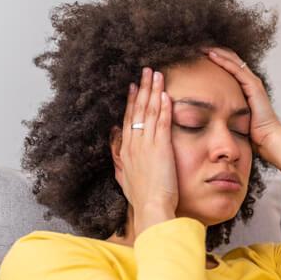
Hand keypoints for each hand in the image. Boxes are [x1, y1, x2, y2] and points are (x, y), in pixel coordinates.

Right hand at [114, 67, 179, 220]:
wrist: (150, 209)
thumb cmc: (141, 199)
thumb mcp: (123, 176)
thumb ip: (118, 157)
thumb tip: (114, 140)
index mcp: (126, 151)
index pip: (128, 119)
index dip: (132, 101)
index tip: (134, 86)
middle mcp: (133, 144)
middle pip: (137, 110)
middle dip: (142, 88)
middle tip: (146, 71)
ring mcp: (146, 145)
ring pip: (149, 112)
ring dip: (154, 91)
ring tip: (157, 74)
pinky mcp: (160, 148)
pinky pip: (161, 123)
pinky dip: (163, 107)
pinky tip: (166, 94)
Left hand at [203, 47, 280, 151]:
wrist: (267, 137)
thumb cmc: (251, 131)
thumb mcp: (233, 115)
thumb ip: (223, 108)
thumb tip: (205, 110)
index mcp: (245, 86)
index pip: (229, 65)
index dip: (215, 57)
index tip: (198, 54)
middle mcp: (250, 80)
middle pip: (230, 58)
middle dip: (214, 50)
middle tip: (197, 46)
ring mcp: (252, 82)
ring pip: (232, 59)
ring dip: (216, 51)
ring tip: (201, 47)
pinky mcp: (253, 86)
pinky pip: (236, 69)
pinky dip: (223, 61)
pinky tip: (211, 56)